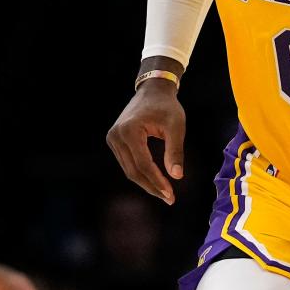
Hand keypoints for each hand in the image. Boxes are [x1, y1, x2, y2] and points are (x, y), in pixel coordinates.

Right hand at [106, 81, 185, 204]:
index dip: (157, 181)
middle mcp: (116, 136)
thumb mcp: (176, 127)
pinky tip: (155, 181)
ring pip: (129, 170)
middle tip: (169, 199)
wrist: (152, 90)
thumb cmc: (167, 107)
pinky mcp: (114, 141)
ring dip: (146, 183)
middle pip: (133, 171)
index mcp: (130, 131)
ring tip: (164, 193)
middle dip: (151, 186)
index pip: (143, 164)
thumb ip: (175, 151)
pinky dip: (141, 174)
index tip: (170, 194)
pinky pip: (128, 163)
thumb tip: (177, 176)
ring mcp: (112, 138)